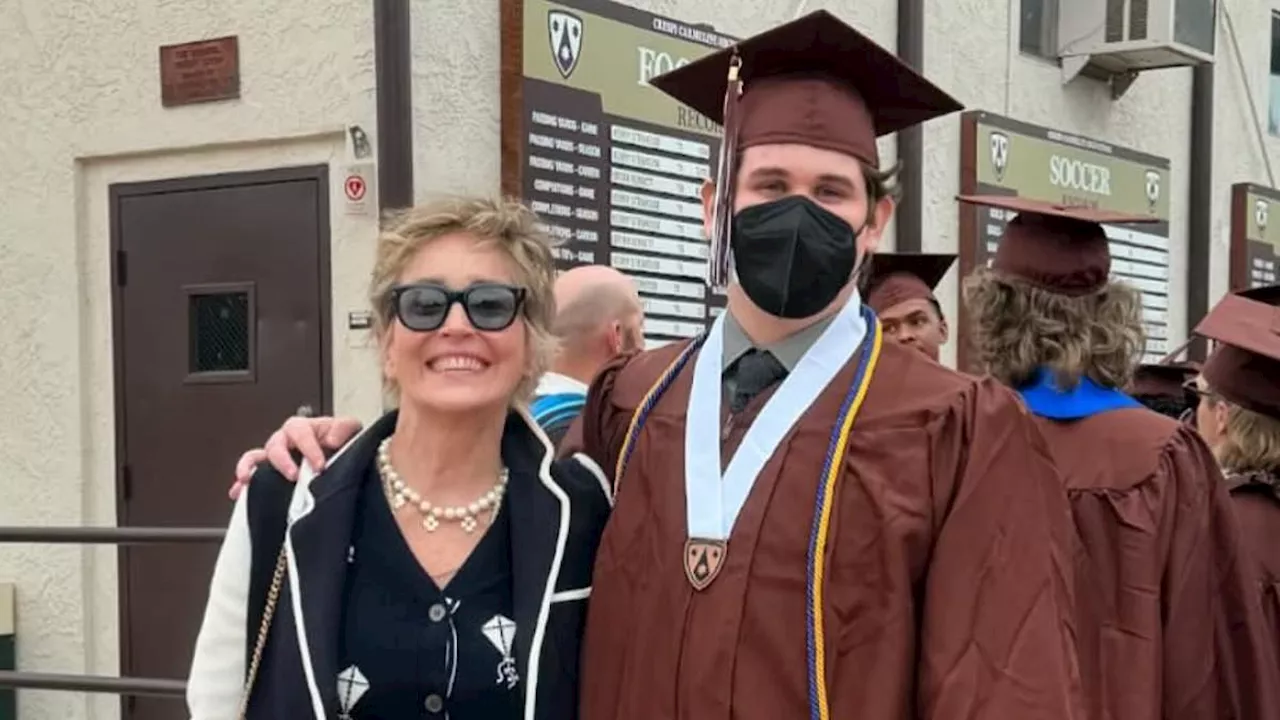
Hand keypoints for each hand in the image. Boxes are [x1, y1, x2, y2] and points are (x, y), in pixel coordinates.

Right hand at [227, 416, 363, 497]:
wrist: (339, 458)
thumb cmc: (340, 442)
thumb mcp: (349, 430)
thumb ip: (344, 427)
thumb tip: (332, 438)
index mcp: (303, 428)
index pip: (300, 432)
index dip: (309, 447)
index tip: (320, 465)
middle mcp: (285, 441)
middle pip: (275, 445)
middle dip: (282, 460)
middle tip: (293, 476)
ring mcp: (274, 458)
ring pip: (255, 457)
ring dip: (249, 467)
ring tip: (247, 479)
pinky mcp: (269, 475)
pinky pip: (250, 477)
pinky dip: (241, 485)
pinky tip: (237, 494)